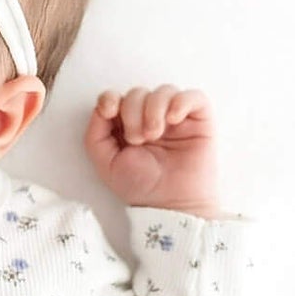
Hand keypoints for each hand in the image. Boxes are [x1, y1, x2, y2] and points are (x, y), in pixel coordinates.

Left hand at [84, 84, 222, 214]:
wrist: (172, 204)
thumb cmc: (142, 187)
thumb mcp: (106, 163)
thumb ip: (96, 134)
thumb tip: (102, 107)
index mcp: (126, 127)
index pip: (116, 98)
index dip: (110, 98)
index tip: (110, 111)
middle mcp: (150, 118)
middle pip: (137, 92)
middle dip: (132, 113)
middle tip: (137, 140)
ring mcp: (175, 118)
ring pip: (163, 91)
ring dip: (154, 109)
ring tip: (154, 135)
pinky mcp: (199, 119)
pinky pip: (193, 95)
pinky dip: (181, 102)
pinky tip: (174, 120)